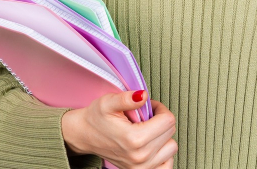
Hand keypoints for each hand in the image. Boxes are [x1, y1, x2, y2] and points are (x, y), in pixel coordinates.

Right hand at [61, 89, 176, 168]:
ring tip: (148, 131)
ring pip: (171, 148)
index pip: (167, 120)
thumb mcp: (108, 102)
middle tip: (145, 117)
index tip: (149, 107)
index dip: (160, 109)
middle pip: (170, 133)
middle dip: (161, 120)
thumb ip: (127, 98)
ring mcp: (141, 168)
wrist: (85, 136)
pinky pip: (167, 165)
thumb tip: (143, 95)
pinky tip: (153, 146)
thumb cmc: (96, 118)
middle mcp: (140, 157)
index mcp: (134, 139)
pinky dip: (164, 155)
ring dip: (163, 137)